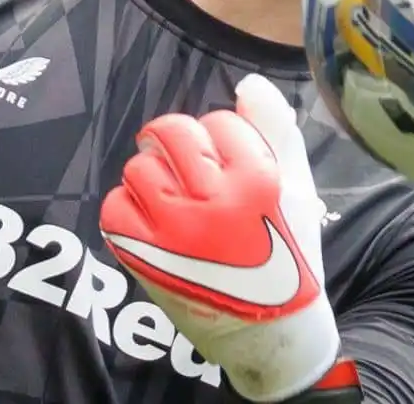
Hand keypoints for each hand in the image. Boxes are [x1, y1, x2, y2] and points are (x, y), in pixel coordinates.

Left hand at [100, 74, 339, 401]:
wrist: (268, 330)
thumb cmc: (285, 252)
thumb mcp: (297, 187)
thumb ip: (276, 129)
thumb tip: (248, 84)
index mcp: (259, 180)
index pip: (219, 121)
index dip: (221, 137)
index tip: (226, 162)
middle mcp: (216, 202)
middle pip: (172, 133)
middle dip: (174, 140)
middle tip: (180, 160)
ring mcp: (176, 230)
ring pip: (140, 167)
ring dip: (152, 176)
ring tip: (170, 197)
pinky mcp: (144, 256)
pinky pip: (116, 207)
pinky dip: (129, 209)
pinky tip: (152, 223)